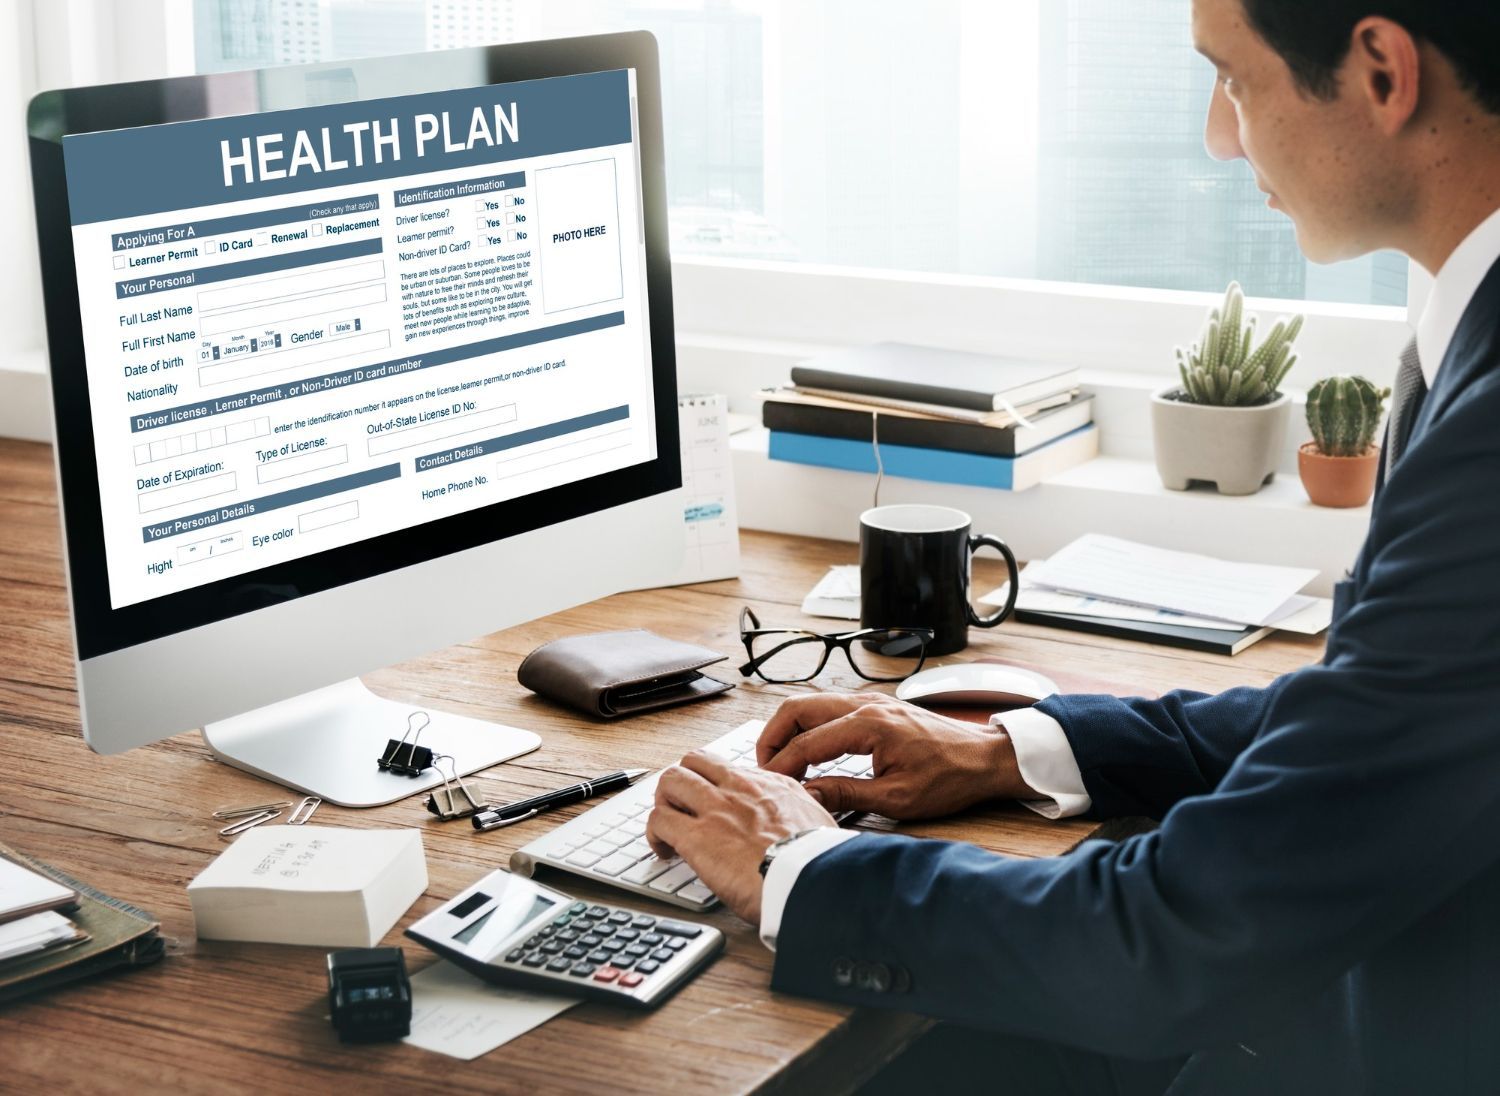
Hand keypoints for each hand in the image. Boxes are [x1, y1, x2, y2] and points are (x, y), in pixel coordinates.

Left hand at [646, 749, 837, 923]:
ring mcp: (716, 809)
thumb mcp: (819, 822)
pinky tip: (663, 851)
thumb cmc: (818, 861)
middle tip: (682, 808)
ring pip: (671, 781)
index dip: (714, 785)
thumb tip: (801, 820)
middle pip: (694, 762)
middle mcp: (740, 788)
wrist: (812, 880)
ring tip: (667, 827)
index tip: (713, 804)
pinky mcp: (696, 837)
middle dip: (682, 783)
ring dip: (664, 803)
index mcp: (771, 785)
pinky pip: (658, 820)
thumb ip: (802, 813)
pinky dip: (654, 834)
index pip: (728, 769)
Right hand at [757, 693, 1036, 819]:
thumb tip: (807, 796)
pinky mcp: (876, 707)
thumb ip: (847, 794)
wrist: (985, 759)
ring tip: (781, 762)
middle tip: (764, 769)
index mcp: (869, 725)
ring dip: (789, 730)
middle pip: (797, 709)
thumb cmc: (949, 778)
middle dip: (773, 737)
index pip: (807, 742)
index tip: (768, 786)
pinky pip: (829, 708)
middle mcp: (865, 704)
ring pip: (811, 704)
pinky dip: (809, 726)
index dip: (781, 766)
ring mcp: (870, 701)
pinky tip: (809, 752)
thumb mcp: (897, 799)